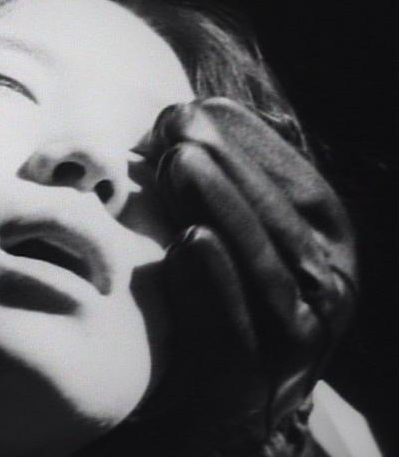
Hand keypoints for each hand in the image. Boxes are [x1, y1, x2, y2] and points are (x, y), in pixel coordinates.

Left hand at [151, 98, 355, 455]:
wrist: (221, 404)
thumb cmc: (227, 306)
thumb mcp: (246, 244)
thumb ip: (235, 193)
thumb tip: (198, 114)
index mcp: (329, 254)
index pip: (302, 187)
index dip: (255, 143)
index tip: (203, 106)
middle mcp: (329, 294)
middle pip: (286, 221)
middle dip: (233, 164)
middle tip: (179, 122)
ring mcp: (297, 340)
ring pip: (267, 266)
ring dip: (225, 209)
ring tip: (179, 162)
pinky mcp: (255, 380)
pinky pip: (238, 328)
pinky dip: (216, 284)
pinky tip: (187, 240)